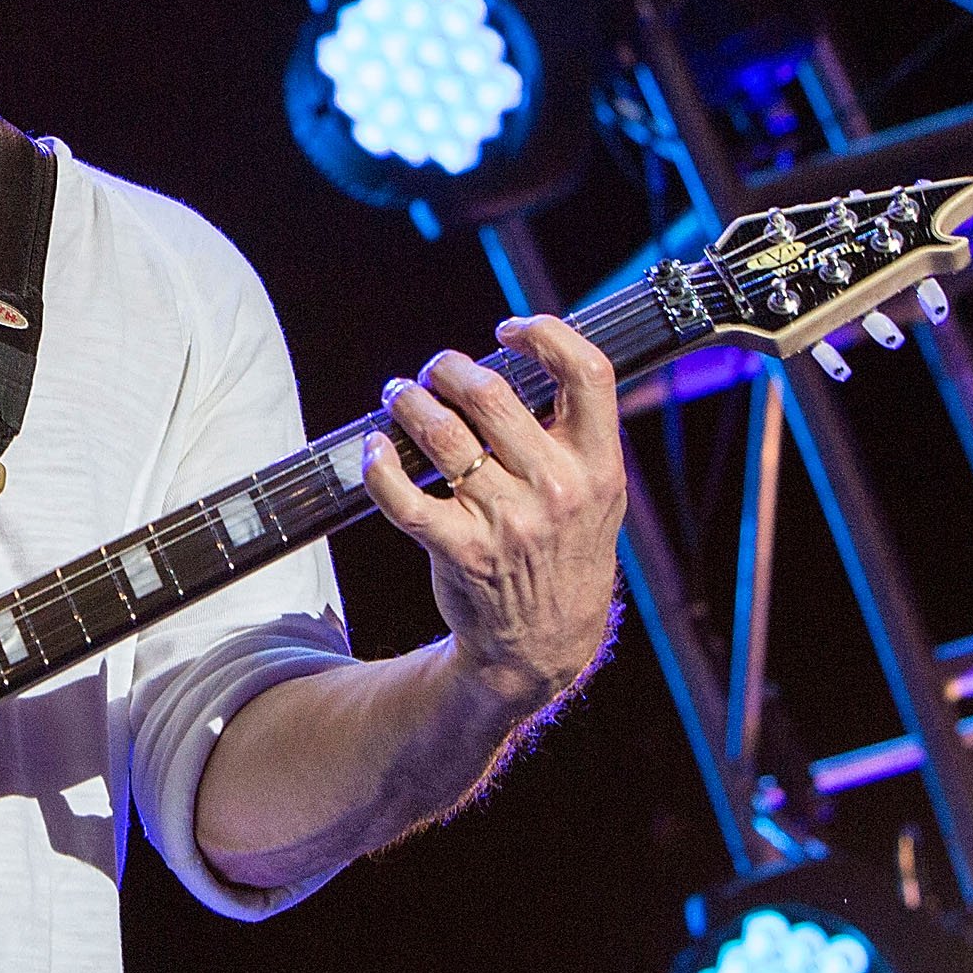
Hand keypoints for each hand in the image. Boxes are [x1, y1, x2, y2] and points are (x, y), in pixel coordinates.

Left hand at [364, 316, 628, 714]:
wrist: (546, 643)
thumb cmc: (566, 552)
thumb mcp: (599, 493)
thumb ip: (575, 433)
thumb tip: (524, 359)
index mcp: (598, 465)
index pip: (587, 373)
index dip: (546, 333)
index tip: (511, 329)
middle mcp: (555, 490)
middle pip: (492, 395)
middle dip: (450, 369)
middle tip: (435, 370)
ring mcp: (507, 522)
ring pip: (442, 436)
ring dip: (409, 402)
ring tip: (399, 394)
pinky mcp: (460, 551)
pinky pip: (403, 498)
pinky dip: (378, 466)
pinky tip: (373, 449)